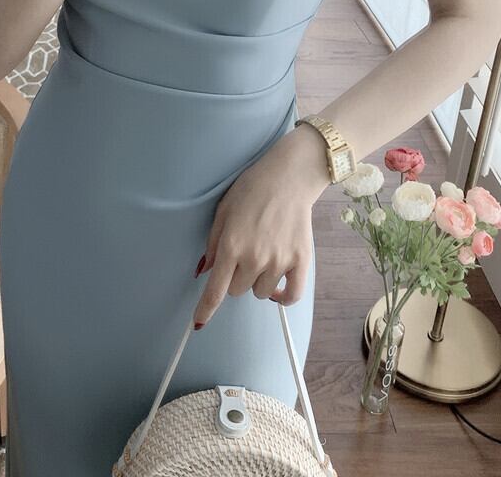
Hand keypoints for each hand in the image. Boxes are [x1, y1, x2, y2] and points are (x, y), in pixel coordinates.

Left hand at [192, 128, 329, 328]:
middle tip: (244, 255)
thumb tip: (206, 271)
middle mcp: (254, 258)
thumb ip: (213, 243)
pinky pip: (292, 295)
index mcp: (231, 246)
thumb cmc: (251, 190)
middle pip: (238, 291)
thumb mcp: (223, 212)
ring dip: (259, 281)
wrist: (288, 177)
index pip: (216, 290)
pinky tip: (279, 287)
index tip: (199, 322)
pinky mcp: (301, 261)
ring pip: (261, 292)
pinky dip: (284, 297)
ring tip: (265, 255)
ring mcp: (279, 261)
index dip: (205, 310)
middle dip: (237, 278)